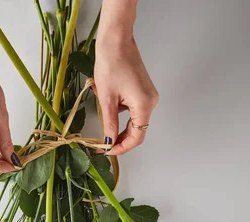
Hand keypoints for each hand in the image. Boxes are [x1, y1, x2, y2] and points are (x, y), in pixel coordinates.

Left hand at [94, 36, 158, 154]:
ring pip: (133, 121)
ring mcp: (148, 96)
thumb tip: (109, 142)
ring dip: (117, 124)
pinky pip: (133, 110)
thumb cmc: (111, 63)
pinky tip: (108, 102)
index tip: (106, 151)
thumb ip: (110, 124)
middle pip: (137, 131)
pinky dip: (120, 112)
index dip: (121, 148)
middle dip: (119, 139)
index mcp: (144, 105)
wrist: (116, 40)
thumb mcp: (107, 99)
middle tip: (102, 145)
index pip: (136, 137)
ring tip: (102, 115)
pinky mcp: (143, 91)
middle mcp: (150, 102)